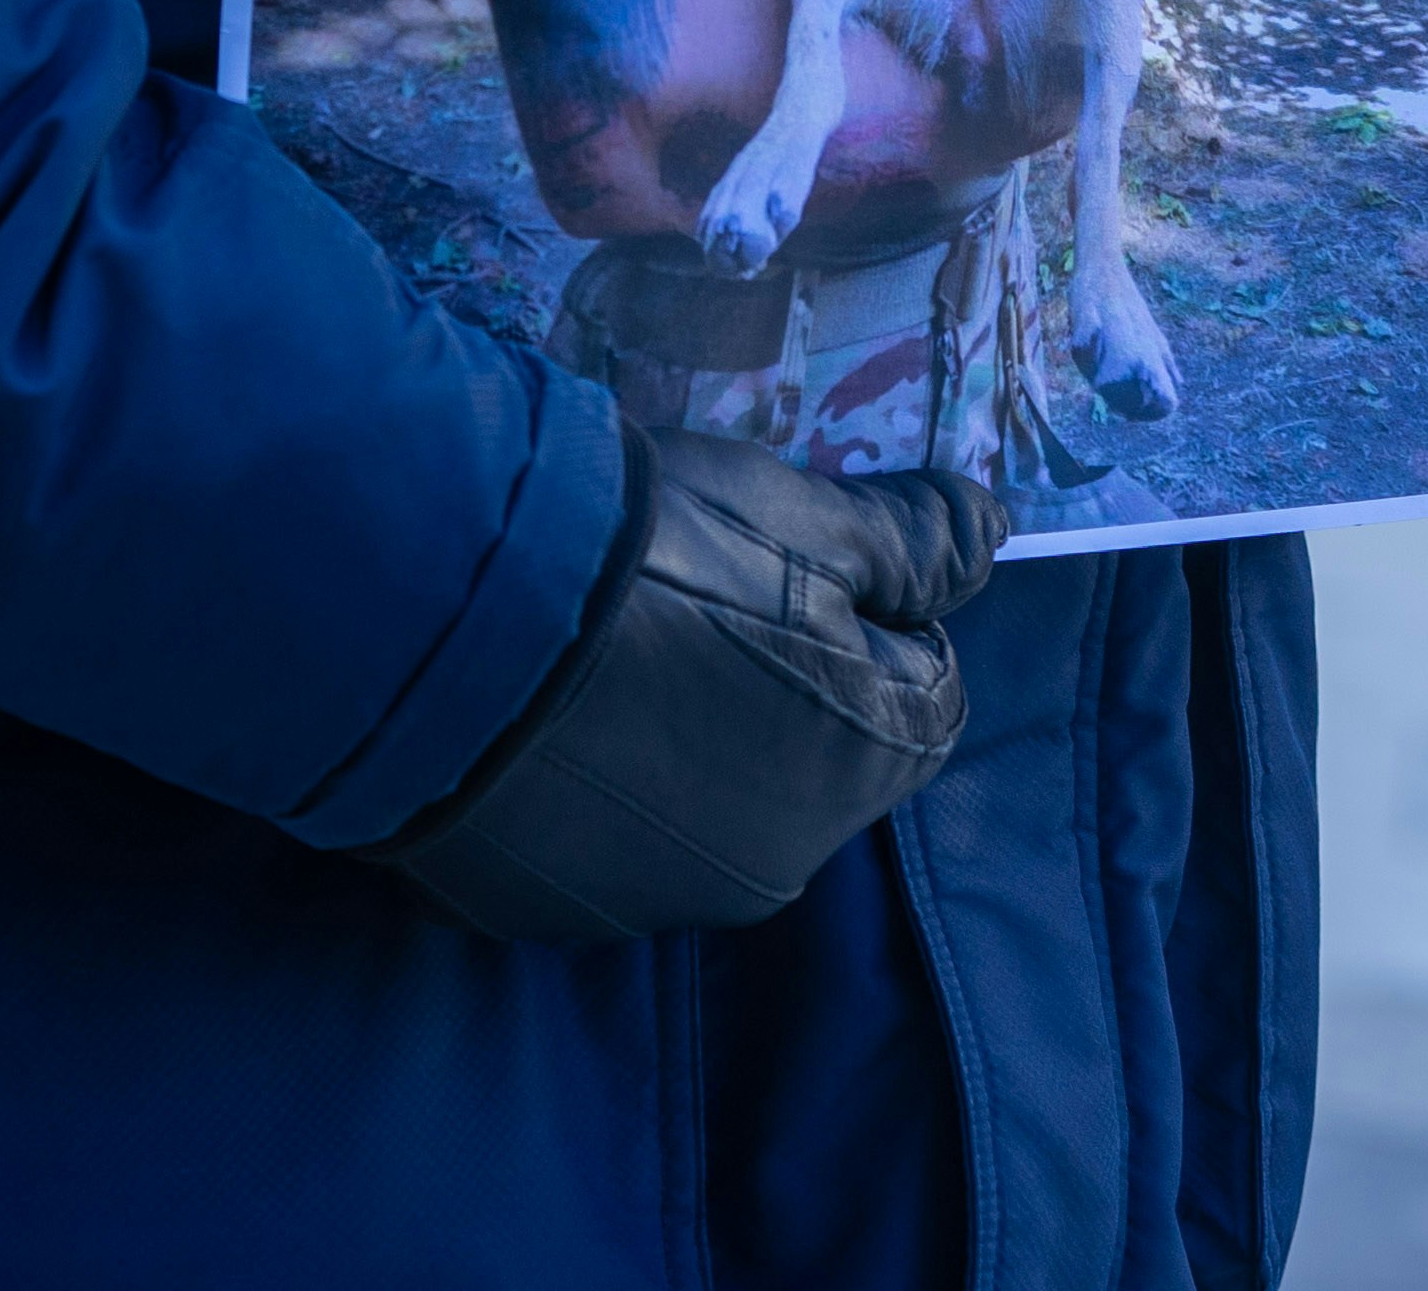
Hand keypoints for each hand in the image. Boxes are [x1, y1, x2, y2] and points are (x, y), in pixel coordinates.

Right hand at [367, 426, 1002, 940]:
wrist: (428, 617)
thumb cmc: (650, 551)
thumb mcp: (804, 516)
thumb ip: (913, 538)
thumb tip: (998, 530)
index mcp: (859, 770)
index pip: (923, 682)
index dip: (869, 606)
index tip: (780, 556)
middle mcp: (774, 866)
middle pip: (811, 751)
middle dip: (774, 675)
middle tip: (681, 585)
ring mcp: (648, 900)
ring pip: (698, 798)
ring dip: (672, 733)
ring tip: (588, 644)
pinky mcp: (538, 910)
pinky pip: (591, 835)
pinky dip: (579, 781)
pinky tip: (526, 708)